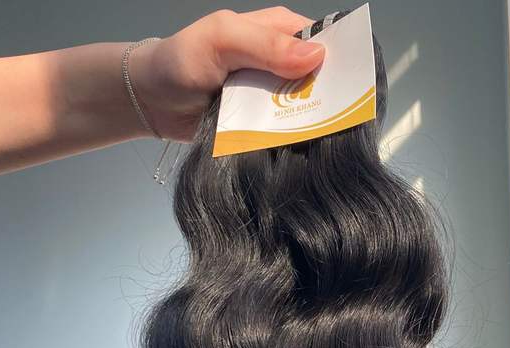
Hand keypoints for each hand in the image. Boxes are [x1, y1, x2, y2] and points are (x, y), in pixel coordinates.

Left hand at [128, 7, 324, 141]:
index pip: (324, 41)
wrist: (153, 103)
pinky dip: (290, 144)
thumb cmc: (182, 61)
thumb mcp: (222, 40)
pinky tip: (300, 154)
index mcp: (280, 32)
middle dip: (331, 100)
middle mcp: (282, 65)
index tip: (356, 87)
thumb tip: (316, 58)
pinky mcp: (262, 127)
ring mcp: (272, 99)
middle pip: (320, 82)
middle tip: (343, 123)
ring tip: (326, 143)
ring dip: (311, 127)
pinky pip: (284, 136)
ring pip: (306, 113)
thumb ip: (265, 45)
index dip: (342, 61)